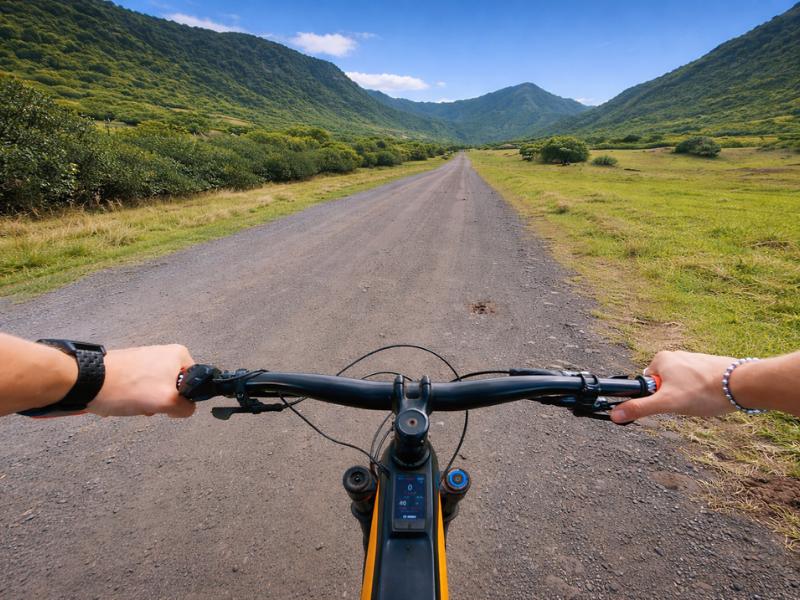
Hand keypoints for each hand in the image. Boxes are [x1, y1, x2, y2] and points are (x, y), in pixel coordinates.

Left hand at [88, 345, 195, 417]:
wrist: (88, 380)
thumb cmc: (129, 388)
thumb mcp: (167, 401)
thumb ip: (186, 407)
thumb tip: (186, 408)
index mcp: (180, 354)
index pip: (195, 383)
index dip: (184, 398)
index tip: (167, 404)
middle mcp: (165, 352)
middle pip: (175, 387)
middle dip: (162, 401)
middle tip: (149, 405)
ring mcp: (146, 358)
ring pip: (157, 389)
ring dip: (148, 401)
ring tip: (134, 403)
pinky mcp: (130, 366)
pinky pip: (142, 387)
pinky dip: (135, 396)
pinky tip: (124, 400)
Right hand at [610, 350, 735, 423]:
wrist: (741, 384)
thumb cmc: (703, 391)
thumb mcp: (667, 403)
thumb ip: (640, 408)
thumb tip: (614, 414)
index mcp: (660, 359)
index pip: (646, 384)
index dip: (656, 398)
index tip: (670, 402)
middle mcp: (675, 355)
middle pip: (664, 386)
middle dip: (673, 398)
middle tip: (687, 403)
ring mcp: (692, 360)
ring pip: (680, 386)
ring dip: (688, 397)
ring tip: (701, 400)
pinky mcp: (707, 366)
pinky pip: (696, 384)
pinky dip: (701, 393)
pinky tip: (710, 397)